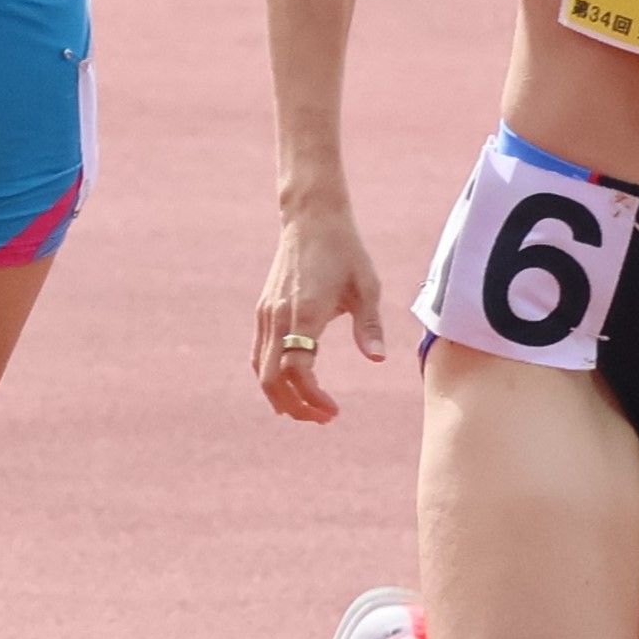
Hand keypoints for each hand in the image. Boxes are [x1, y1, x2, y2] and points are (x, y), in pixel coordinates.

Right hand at [253, 199, 388, 425]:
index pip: (297, 369)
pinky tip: (288, 388)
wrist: (312, 219)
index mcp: (305, 312)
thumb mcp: (366, 286)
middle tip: (322, 419)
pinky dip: (270, 377)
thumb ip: (369, 326)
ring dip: (280, 396)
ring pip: (260, 369)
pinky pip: (259, 354)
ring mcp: (267, 314)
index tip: (334, 410)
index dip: (312, 396)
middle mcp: (279, 316)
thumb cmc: (345, 251)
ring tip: (307, 410)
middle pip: (271, 378)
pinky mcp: (263, 311)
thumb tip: (378, 359)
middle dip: (294, 406)